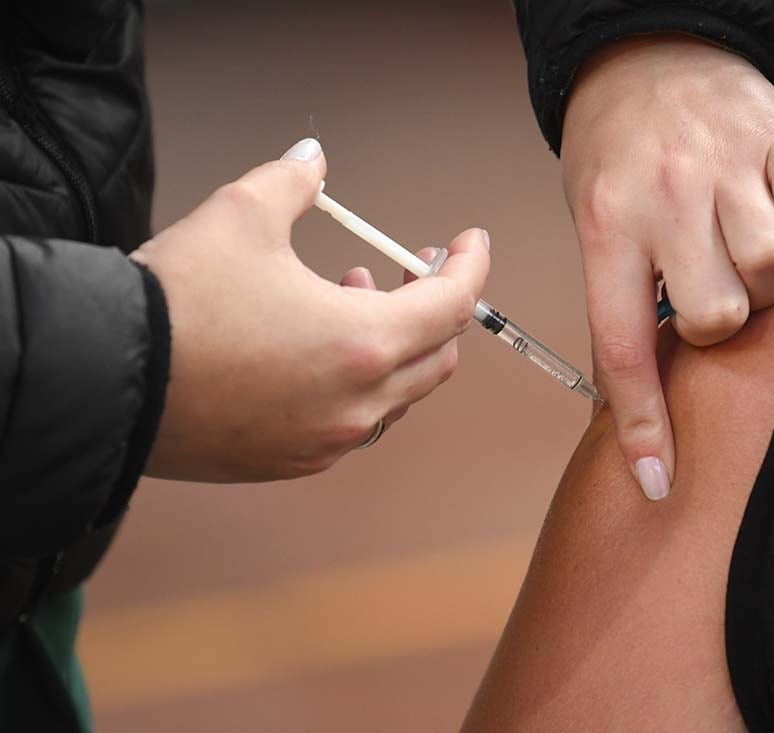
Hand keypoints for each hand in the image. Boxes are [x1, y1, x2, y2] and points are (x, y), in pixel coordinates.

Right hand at [132, 138, 490, 481]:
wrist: (105, 384)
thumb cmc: (176, 303)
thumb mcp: (239, 215)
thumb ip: (292, 182)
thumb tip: (312, 162)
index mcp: (364, 343)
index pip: (451, 306)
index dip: (469, 267)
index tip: (468, 243)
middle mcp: (357, 404)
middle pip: (435, 356)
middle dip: (430, 307)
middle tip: (404, 271)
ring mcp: (327, 441)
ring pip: (396, 393)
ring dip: (390, 344)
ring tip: (345, 297)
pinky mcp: (292, 462)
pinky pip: (352, 422)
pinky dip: (356, 382)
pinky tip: (312, 351)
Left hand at [561, 35, 773, 499]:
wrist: (647, 57)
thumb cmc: (618, 155)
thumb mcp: (595, 222)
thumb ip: (625, 295)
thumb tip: (644, 391)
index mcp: (605, 228)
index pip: (622, 344)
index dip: (642, 422)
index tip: (655, 481)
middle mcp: (665, 197)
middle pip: (717, 316)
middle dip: (719, 324)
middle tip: (709, 293)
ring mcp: (725, 165)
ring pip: (770, 270)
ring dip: (762, 280)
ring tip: (740, 250)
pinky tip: (771, 212)